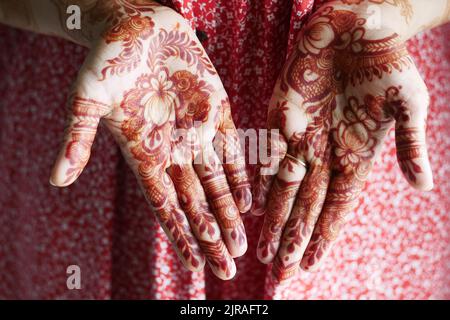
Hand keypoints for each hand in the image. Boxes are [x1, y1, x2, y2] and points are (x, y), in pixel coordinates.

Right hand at [49, 1, 250, 279]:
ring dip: (230, 214)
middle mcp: (174, 150)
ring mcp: (197, 132)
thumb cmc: (108, 58)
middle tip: (227, 270)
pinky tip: (249, 201)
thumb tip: (57, 179)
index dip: (181, 236)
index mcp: (144, 154)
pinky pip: (233, 150)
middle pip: (196, 204)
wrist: (136, 23)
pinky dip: (241, 176)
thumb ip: (77, 138)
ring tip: (240, 246)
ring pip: (218, 184)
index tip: (196, 266)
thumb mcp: (87, 98)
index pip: (165, 206)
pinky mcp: (216, 110)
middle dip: (212, 236)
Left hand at [252, 0, 438, 282]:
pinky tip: (253, 202)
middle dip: (294, 237)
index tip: (311, 264)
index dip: (324, 235)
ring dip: (275, 218)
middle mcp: (324, 150)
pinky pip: (268, 149)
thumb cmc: (388, 59)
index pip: (337, 205)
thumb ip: (409, 145)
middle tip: (280, 272)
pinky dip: (261, 177)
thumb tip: (423, 187)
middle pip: (307, 204)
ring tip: (265, 250)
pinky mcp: (281, 111)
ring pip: (285, 185)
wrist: (360, 22)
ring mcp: (302, 132)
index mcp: (355, 153)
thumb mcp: (407, 104)